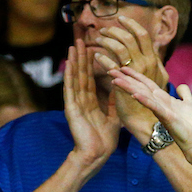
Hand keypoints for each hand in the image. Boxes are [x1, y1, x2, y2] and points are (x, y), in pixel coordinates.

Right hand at [64, 40, 118, 176]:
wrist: (97, 153)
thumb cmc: (104, 138)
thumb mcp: (113, 115)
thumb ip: (115, 101)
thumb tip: (122, 88)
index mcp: (90, 100)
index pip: (90, 77)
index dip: (90, 63)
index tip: (92, 47)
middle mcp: (81, 98)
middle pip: (81, 73)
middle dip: (81, 56)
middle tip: (81, 38)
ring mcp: (75, 102)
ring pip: (75, 78)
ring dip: (74, 61)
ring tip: (74, 45)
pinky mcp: (72, 108)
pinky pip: (71, 90)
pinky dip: (70, 76)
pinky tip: (69, 65)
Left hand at [94, 15, 168, 135]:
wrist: (148, 125)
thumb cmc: (151, 105)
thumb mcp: (156, 81)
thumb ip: (153, 63)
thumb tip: (155, 46)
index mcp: (156, 64)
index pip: (145, 36)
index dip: (133, 25)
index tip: (122, 19)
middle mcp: (150, 65)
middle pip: (134, 36)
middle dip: (118, 29)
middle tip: (105, 29)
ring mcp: (140, 73)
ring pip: (122, 46)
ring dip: (108, 41)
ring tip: (98, 41)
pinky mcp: (127, 83)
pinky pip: (113, 63)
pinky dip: (103, 57)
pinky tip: (96, 56)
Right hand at [109, 65, 191, 152]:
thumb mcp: (190, 104)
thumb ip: (184, 94)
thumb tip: (181, 86)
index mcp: (164, 99)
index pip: (147, 84)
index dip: (135, 75)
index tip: (122, 67)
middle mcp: (159, 104)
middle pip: (140, 88)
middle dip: (126, 79)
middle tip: (111, 70)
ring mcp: (161, 110)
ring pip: (142, 95)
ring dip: (129, 87)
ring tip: (115, 79)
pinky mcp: (167, 117)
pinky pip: (154, 107)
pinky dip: (144, 100)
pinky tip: (134, 94)